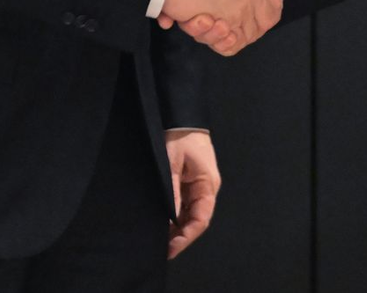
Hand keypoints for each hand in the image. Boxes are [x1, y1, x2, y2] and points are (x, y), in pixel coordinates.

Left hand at [165, 129, 219, 258]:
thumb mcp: (172, 165)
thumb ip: (172, 192)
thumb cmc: (179, 137)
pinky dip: (174, 214)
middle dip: (180, 235)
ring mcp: (199, 185)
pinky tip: (162, 221)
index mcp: (208, 184)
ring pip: (190, 213)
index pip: (201, 219)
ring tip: (158, 238)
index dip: (186, 237)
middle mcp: (206, 188)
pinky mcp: (191, 181)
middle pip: (196, 219)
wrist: (181, 116)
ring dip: (177, 226)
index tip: (170, 249)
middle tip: (160, 248)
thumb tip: (168, 221)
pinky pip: (185, 203)